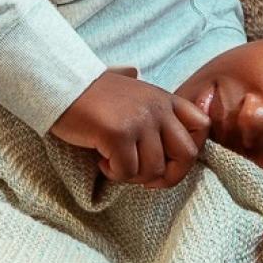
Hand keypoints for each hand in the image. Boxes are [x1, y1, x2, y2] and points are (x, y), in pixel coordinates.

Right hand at [50, 69, 209, 188]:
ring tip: (114, 163)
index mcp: (164, 99)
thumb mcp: (129, 91)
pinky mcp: (118, 134)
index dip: (188, 152)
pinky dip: (113, 174)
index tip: (167, 162)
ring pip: (153, 170)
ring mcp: (139, 121)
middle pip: (186, 155)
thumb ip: (147, 102)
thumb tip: (146, 96)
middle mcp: (158, 108)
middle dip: (167, 176)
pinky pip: (126, 171)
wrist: (60, 83)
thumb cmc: (91, 94)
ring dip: (133, 175)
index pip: (202, 126)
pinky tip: (101, 160)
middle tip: (144, 179)